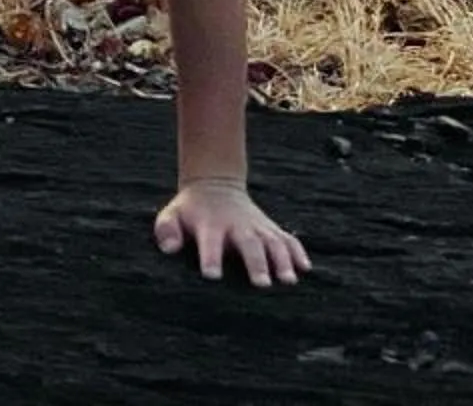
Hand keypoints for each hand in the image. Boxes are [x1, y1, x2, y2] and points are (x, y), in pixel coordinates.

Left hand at [154, 180, 309, 284]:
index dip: (210, 257)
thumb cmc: (191, 211)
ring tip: (288, 280)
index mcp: (210, 225)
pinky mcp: (271, 229)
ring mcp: (257, 227)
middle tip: (261, 285)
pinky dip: (298, 252)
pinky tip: (306, 268)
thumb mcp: (172, 214)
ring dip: (282, 260)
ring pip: (273, 242)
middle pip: (248, 243)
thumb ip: (166, 229)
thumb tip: (169, 248)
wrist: (215, 186)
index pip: (210, 241)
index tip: (212, 275)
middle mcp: (237, 226)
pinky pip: (288, 239)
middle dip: (255, 263)